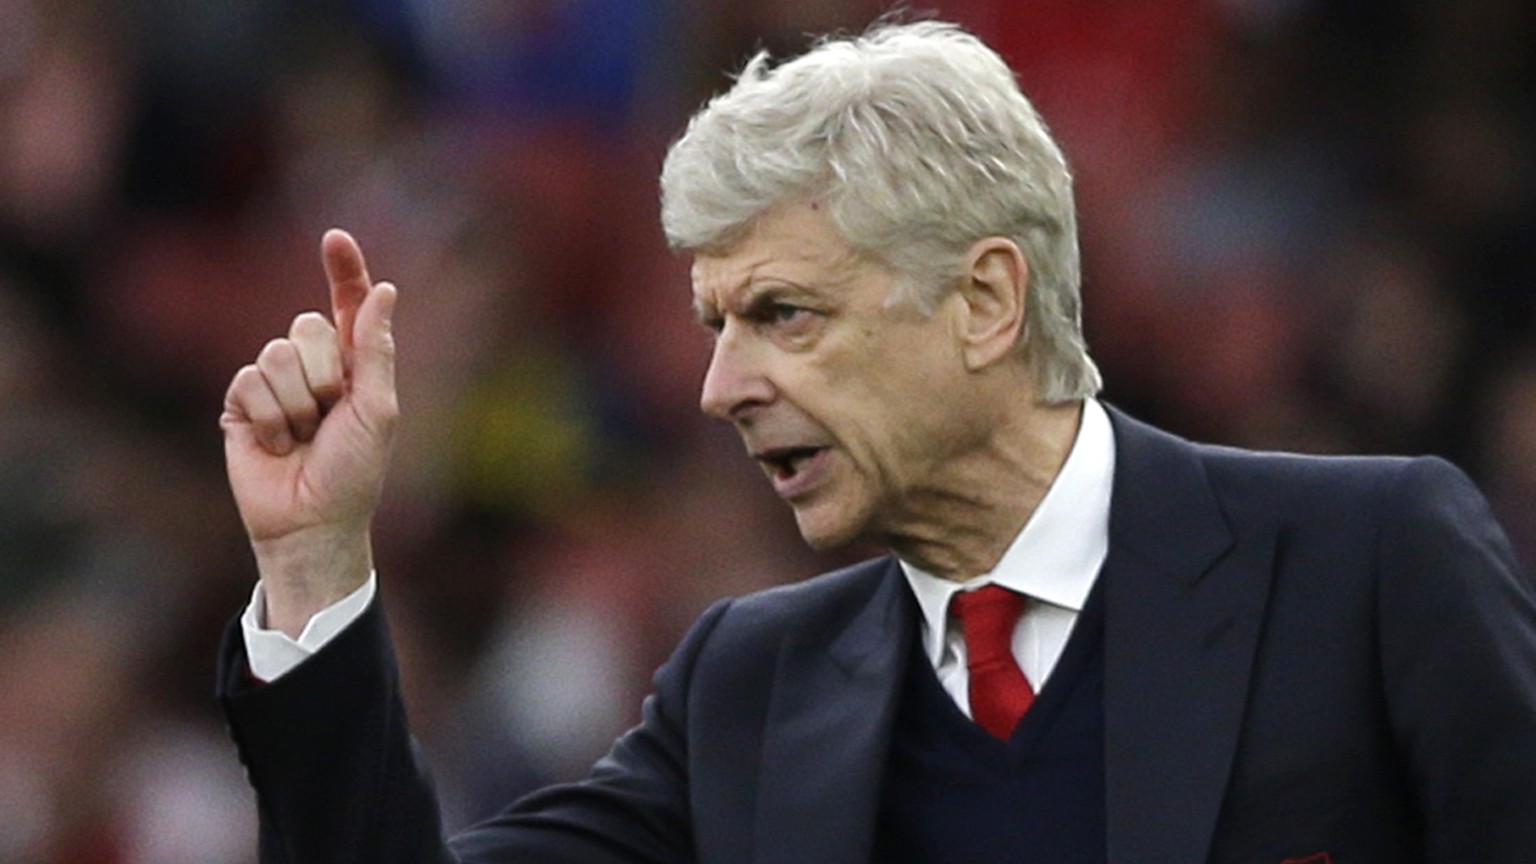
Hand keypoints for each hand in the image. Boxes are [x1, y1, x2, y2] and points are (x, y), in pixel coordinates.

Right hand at [220, 230, 398, 635]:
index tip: (335, 237)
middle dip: (323, 375)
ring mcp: (275, 384)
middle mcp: (313, 367)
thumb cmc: (354, 471)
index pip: (345, 305)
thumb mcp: (377, 409)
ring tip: (303, 437)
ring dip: (297, 403)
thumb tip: (384, 290)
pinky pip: (250, 381)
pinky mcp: (241, 404)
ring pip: (276, 353)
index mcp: (353, 365)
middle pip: (306, 327)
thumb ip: (377, 348)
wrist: (311, 521)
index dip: (342, 271)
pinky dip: (270, 417)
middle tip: (329, 419)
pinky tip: (277, 445)